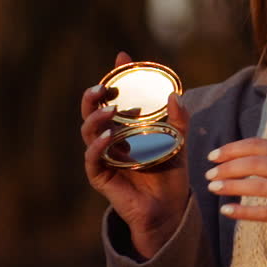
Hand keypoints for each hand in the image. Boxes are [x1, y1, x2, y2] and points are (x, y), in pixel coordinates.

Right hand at [80, 51, 190, 258]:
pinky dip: (97, 146)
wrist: (168, 208)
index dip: (116, 78)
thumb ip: (179, 120)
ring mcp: (103, 157)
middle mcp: (110, 140)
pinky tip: (106, 137)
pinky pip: (92, 158)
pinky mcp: (100, 176)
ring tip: (109, 109)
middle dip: (94, 96)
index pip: (116, 98)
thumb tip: (175, 95)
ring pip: (88, 132)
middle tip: (104, 86)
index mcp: (126, 128)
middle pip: (93, 112)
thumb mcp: (179, 142)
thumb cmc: (170, 175)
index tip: (122, 58)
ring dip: (96, 118)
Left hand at [204, 139, 266, 236]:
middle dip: (227, 168)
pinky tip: (226, 210)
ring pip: (257, 186)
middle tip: (209, 174)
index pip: (259, 145)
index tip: (213, 155)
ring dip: (231, 186)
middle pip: (255, 164)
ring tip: (213, 188)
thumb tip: (235, 155)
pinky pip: (266, 212)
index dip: (233, 149)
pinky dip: (243, 211)